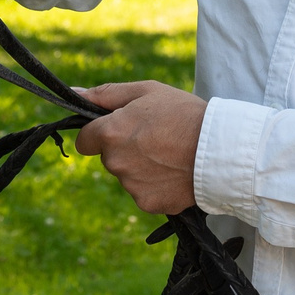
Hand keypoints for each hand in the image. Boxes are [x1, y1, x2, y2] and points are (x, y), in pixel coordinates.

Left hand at [72, 80, 204, 213]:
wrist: (220, 150)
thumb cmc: (184, 114)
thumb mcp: (146, 91)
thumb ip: (106, 94)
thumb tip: (74, 92)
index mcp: (110, 133)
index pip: (84, 140)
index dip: (100, 132)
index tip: (120, 129)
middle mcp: (115, 162)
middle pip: (108, 157)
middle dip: (124, 148)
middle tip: (155, 137)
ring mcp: (130, 186)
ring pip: (127, 175)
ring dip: (140, 167)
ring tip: (169, 154)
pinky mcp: (147, 203)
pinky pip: (143, 193)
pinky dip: (155, 185)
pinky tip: (174, 172)